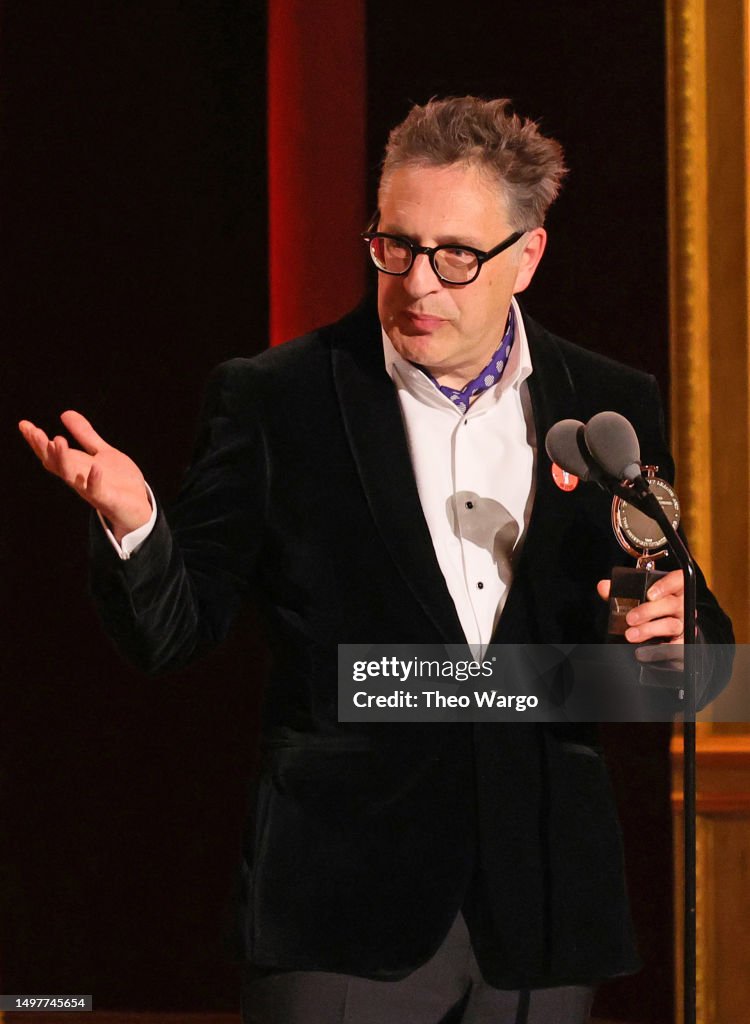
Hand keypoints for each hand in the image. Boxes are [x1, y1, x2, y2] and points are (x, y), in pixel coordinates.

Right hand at [18, 411, 151, 542]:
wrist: (138, 507)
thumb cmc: (118, 481)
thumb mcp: (102, 452)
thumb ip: (84, 435)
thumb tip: (65, 413)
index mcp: (76, 466)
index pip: (51, 453)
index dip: (37, 441)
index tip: (24, 425)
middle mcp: (78, 478)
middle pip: (55, 463)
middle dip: (43, 448)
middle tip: (35, 432)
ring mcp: (90, 489)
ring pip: (70, 476)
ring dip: (63, 459)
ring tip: (57, 441)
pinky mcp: (106, 499)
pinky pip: (97, 491)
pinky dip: (94, 480)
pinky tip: (95, 467)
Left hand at [597, 569, 685, 643]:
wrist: (663, 635)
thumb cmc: (650, 611)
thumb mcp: (636, 598)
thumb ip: (620, 592)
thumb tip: (603, 586)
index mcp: (673, 590)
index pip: (678, 580)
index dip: (666, 585)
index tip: (649, 594)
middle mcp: (682, 606)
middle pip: (672, 604)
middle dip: (648, 611)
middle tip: (630, 618)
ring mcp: (683, 625)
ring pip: (672, 625)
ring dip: (649, 629)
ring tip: (631, 635)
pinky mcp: (681, 643)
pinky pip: (675, 647)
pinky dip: (659, 650)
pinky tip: (644, 650)